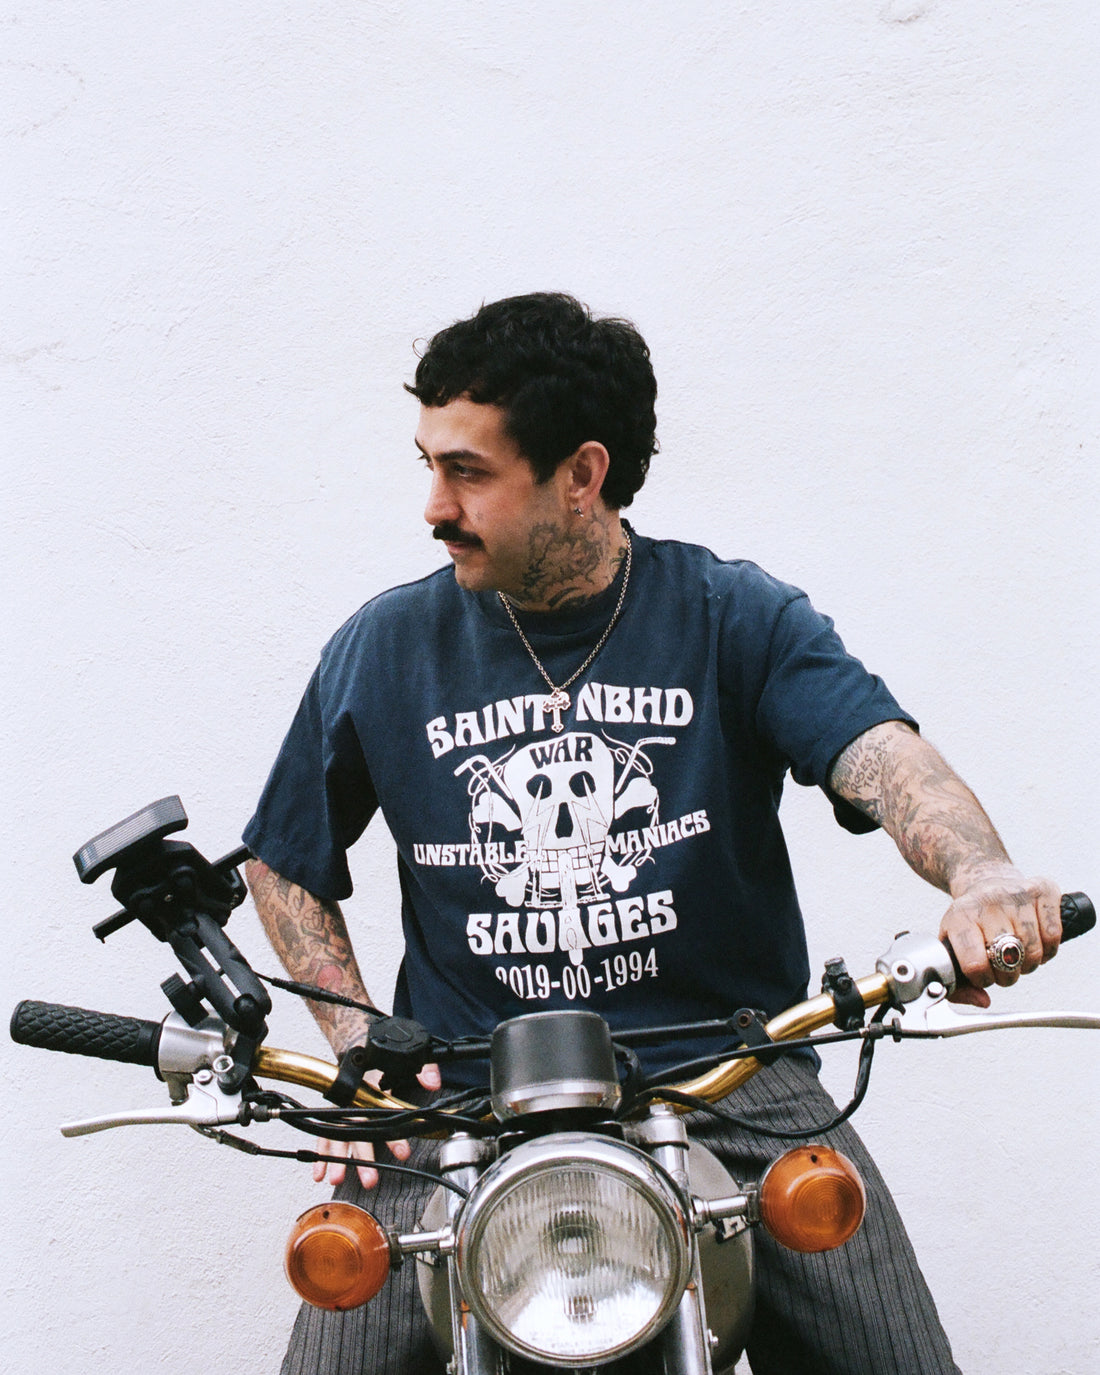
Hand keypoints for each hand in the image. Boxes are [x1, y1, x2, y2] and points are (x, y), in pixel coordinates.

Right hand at [313, 1062, 441, 1188]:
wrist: (354, 1048)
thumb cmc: (377, 1059)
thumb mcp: (404, 1060)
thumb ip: (423, 1069)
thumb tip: (434, 1083)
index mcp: (372, 1088)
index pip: (383, 1113)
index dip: (393, 1135)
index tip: (403, 1152)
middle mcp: (353, 1101)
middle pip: (357, 1130)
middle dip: (363, 1157)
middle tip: (370, 1178)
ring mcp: (341, 1110)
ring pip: (338, 1136)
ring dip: (337, 1160)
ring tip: (338, 1179)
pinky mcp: (332, 1117)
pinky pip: (323, 1137)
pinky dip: (320, 1156)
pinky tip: (320, 1173)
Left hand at [939, 868, 1061, 1006]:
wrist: (984, 882)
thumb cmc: (970, 921)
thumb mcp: (952, 946)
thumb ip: (958, 983)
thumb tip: (983, 1001)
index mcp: (959, 917)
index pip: (975, 964)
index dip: (984, 979)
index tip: (984, 976)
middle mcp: (987, 902)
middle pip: (1008, 960)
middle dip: (1007, 975)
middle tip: (1003, 968)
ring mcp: (1016, 894)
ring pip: (1033, 951)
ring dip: (1028, 964)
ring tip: (1018, 956)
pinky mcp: (1043, 890)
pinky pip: (1054, 935)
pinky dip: (1048, 950)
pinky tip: (1035, 943)